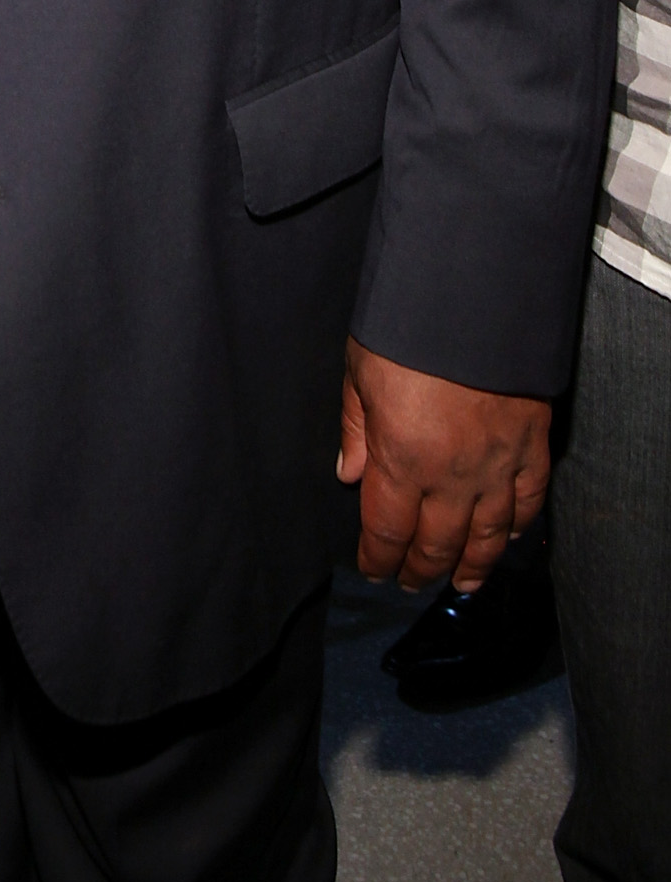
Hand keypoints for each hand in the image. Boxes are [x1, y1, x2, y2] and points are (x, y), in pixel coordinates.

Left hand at [337, 337, 551, 592]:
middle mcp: (452, 474)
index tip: (373, 570)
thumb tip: (349, 474)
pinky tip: (506, 539)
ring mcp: (498, 464)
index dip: (379, 557)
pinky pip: (528, 501)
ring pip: (487, 535)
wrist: (476, 298)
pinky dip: (517, 526)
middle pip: (437, 543)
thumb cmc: (410, 327)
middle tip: (411, 583)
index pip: (388, 530)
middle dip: (421, 569)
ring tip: (461, 584)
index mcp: (403, 458)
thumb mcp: (361, 369)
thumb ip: (357, 428)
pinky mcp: (532, 446)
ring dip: (472, 565)